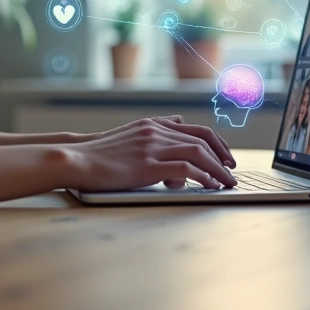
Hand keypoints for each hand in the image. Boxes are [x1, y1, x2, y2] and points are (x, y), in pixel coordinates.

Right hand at [62, 116, 236, 191]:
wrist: (77, 158)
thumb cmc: (100, 153)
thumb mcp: (130, 135)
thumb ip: (153, 132)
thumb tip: (176, 127)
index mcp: (153, 124)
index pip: (195, 129)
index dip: (216, 143)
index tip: (226, 156)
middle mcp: (156, 131)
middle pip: (202, 140)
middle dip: (223, 156)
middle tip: (232, 171)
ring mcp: (152, 147)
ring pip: (198, 152)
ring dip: (218, 169)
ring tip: (227, 182)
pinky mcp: (147, 165)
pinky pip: (186, 168)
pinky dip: (204, 177)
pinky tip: (210, 186)